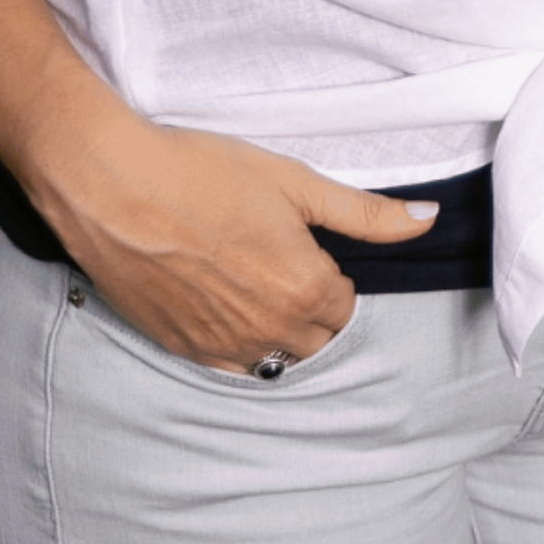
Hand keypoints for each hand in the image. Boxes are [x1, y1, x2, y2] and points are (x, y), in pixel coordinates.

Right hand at [21, 93, 435, 373]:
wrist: (115, 187)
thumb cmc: (206, 174)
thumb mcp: (298, 183)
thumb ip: (367, 213)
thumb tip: (429, 220)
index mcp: (305, 290)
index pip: (346, 306)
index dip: (334, 274)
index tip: (312, 247)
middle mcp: (268, 332)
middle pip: (315, 341)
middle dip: (314, 310)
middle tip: (286, 264)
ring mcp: (221, 348)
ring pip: (273, 360)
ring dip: (278, 334)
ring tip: (256, 284)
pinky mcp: (179, 350)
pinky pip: (227, 370)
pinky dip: (237, 349)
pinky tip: (224, 308)